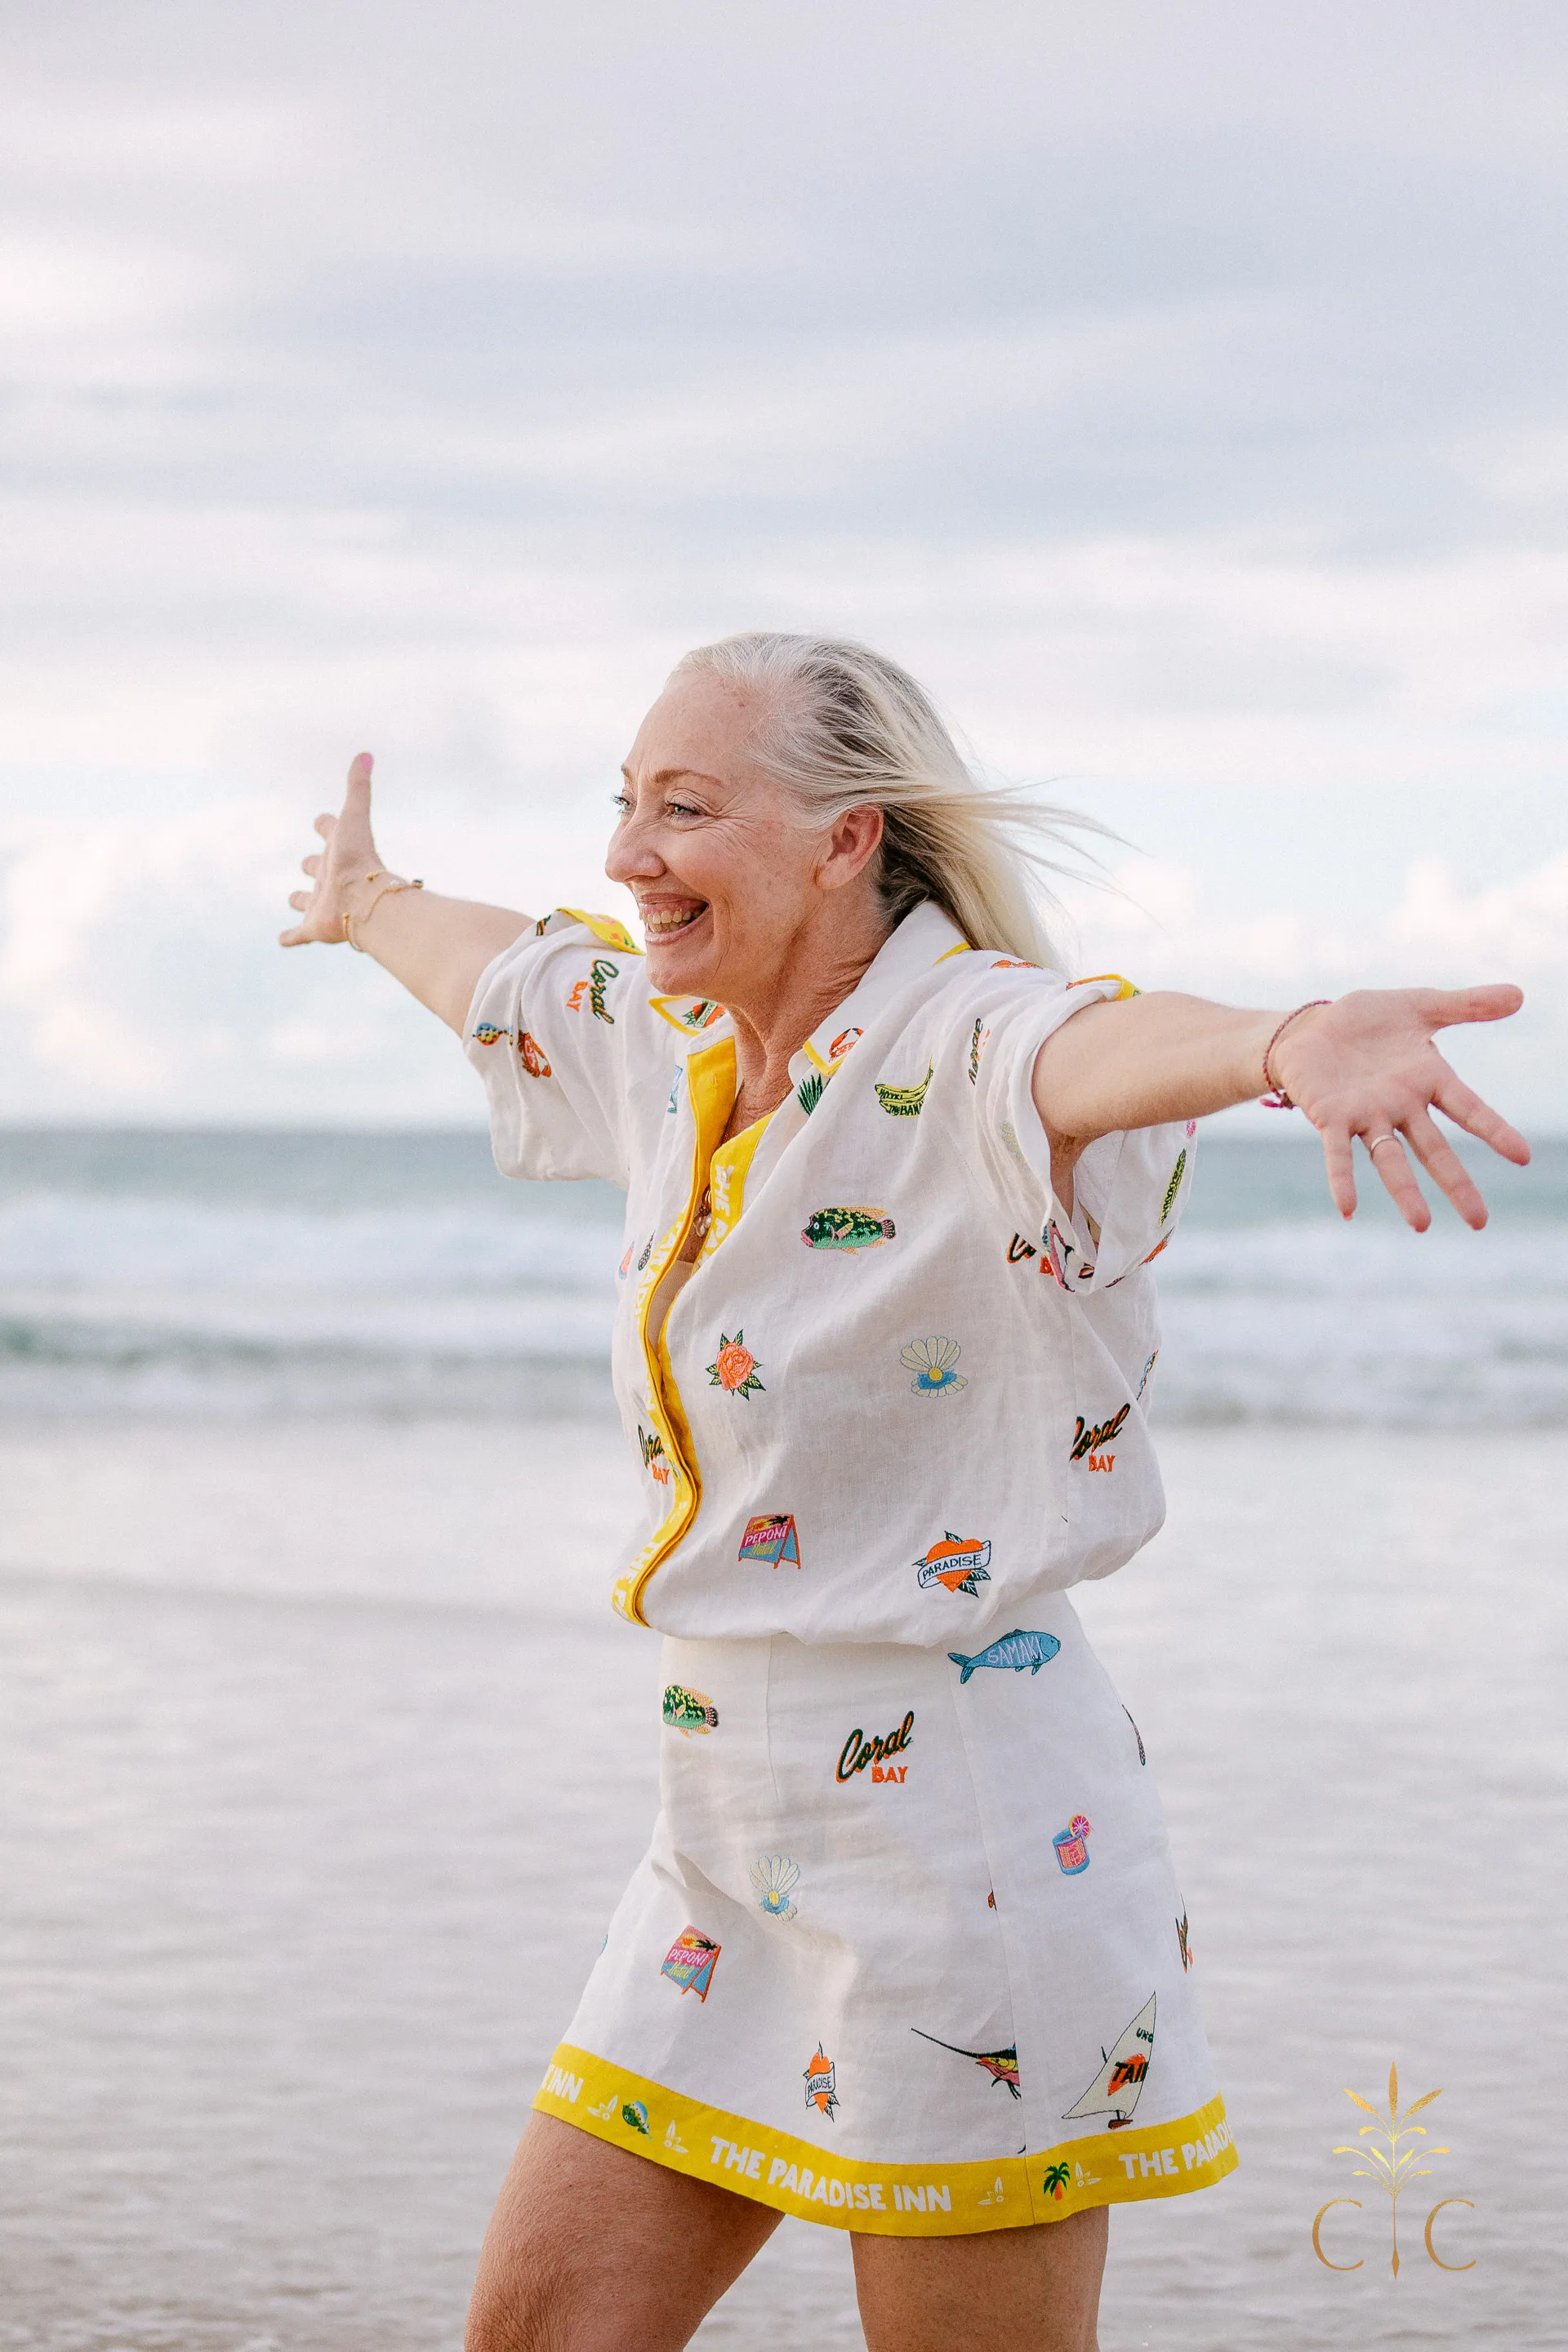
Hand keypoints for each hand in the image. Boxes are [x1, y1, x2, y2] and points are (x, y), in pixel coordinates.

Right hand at [279, 753, 381, 946]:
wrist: (364, 904)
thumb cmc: (358, 860)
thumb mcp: (353, 818)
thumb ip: (358, 787)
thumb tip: (367, 753)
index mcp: (339, 851)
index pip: (331, 832)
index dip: (326, 825)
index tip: (322, 820)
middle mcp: (330, 877)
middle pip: (316, 868)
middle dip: (313, 864)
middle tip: (311, 864)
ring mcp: (321, 903)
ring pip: (307, 901)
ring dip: (302, 900)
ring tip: (297, 900)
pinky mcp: (314, 928)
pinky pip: (298, 934)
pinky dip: (290, 937)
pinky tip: (283, 940)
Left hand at [1269, 987, 1529, 1229]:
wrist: (1309, 1027)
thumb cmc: (1366, 1022)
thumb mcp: (1419, 1007)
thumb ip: (1467, 1005)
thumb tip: (1519, 994)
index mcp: (1427, 1080)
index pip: (1468, 1108)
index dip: (1493, 1130)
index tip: (1522, 1157)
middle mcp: (1401, 1106)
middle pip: (1434, 1150)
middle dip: (1456, 1184)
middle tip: (1479, 1222)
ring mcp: (1366, 1116)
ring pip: (1390, 1159)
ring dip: (1405, 1191)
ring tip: (1420, 1225)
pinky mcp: (1330, 1117)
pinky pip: (1338, 1153)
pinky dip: (1342, 1178)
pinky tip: (1346, 1208)